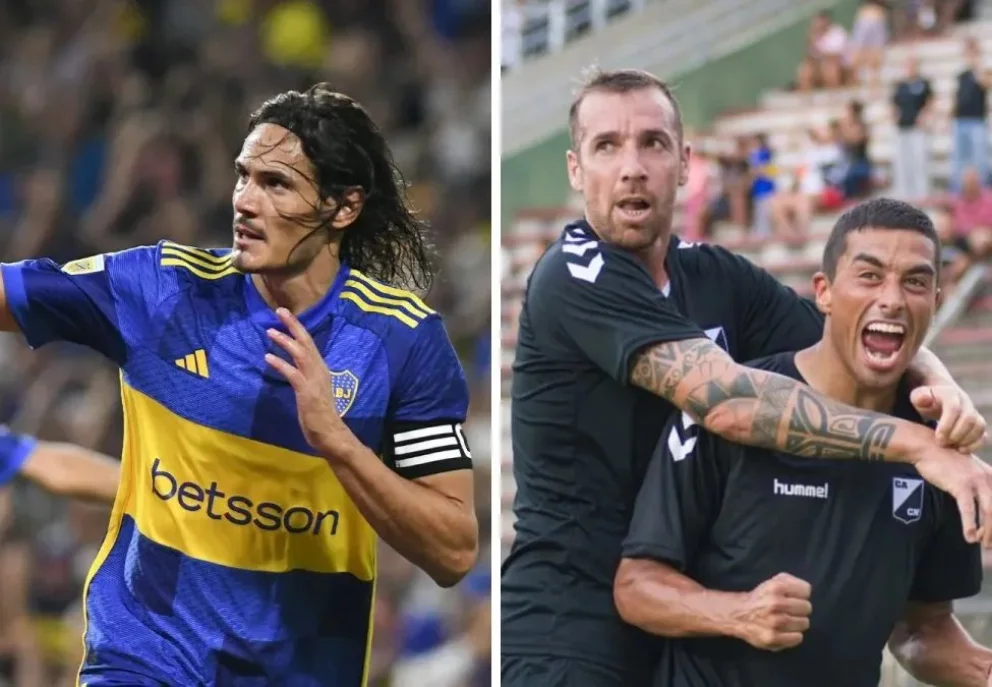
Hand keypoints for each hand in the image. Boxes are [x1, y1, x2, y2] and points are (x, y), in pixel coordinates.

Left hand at [264, 308, 347, 453]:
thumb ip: (306, 378)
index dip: (298, 329)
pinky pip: (293, 373)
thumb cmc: (321, 416)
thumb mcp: (314, 391)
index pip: (310, 344)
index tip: (287, 315)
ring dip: (285, 341)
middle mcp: (319, 370)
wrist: (331, 433)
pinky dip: (280, 364)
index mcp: (321, 370)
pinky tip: (268, 357)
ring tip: (271, 331)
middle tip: (280, 311)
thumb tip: (296, 369)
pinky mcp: (307, 391)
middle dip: (294, 326)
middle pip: (306, 343)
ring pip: (300, 354)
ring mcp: (314, 380)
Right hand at [732, 573, 811, 651]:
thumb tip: (806, 590)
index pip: (806, 591)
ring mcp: (775, 622)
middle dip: (799, 609)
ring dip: (797, 622)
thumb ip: (791, 581)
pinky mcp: (773, 638)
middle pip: (807, 607)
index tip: (792, 597)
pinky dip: (793, 635)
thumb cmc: (760, 597)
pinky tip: (785, 631)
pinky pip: (798, 638)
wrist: (738, 614)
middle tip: (789, 610)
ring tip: (786, 621)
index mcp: (776, 587)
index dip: (800, 594)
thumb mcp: (773, 581)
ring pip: (804, 623)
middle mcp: (775, 604)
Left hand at [910, 385, 987, 452]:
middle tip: (942, 444)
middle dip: (957, 434)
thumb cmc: (925, 401)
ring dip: (966, 440)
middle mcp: (965, 402)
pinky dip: (975, 444)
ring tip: (951, 447)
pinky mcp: (978, 424)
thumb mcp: (918, 397)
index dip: (947, 425)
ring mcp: (974, 413)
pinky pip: (983, 435)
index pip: (953, 408)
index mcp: (950, 394)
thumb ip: (919, 397)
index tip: (938, 438)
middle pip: (969, 418)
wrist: (939, 400)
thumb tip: (924, 399)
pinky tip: (961, 450)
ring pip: (979, 427)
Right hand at [914, 448, 991, 546]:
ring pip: (989, 511)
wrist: (928, 447)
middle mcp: (988, 478)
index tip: (991, 533)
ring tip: (983, 543)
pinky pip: (968, 509)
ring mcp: (975, 481)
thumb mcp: (969, 470)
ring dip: (987, 530)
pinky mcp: (960, 485)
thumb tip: (983, 505)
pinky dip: (970, 524)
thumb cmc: (945, 460)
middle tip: (989, 543)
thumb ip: (980, 483)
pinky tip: (969, 536)